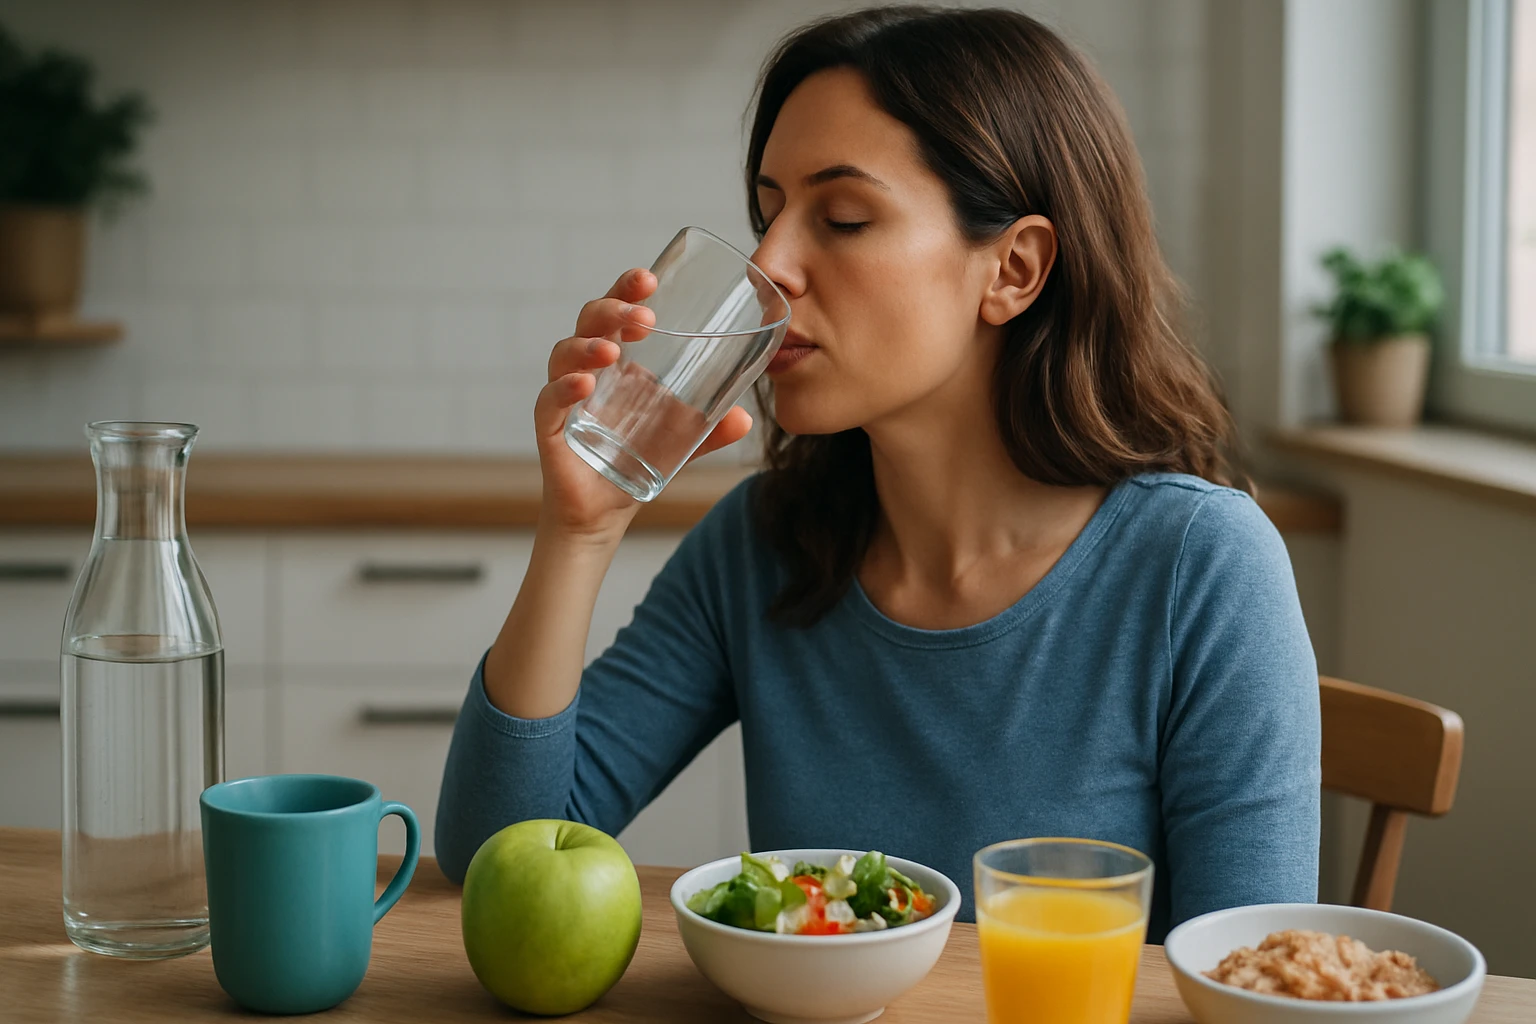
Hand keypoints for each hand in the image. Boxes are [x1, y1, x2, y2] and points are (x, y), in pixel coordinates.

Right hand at [534, 267, 753, 541]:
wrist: (605, 512)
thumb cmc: (636, 461)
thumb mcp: (682, 442)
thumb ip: (711, 429)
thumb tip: (745, 418)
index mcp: (618, 360)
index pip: (617, 311)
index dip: (626, 290)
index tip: (649, 279)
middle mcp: (587, 369)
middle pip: (589, 321)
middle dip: (612, 310)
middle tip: (643, 316)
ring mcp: (565, 395)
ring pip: (564, 354)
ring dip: (587, 346)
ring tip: (613, 350)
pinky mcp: (551, 427)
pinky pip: (548, 400)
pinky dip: (563, 389)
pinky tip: (583, 385)